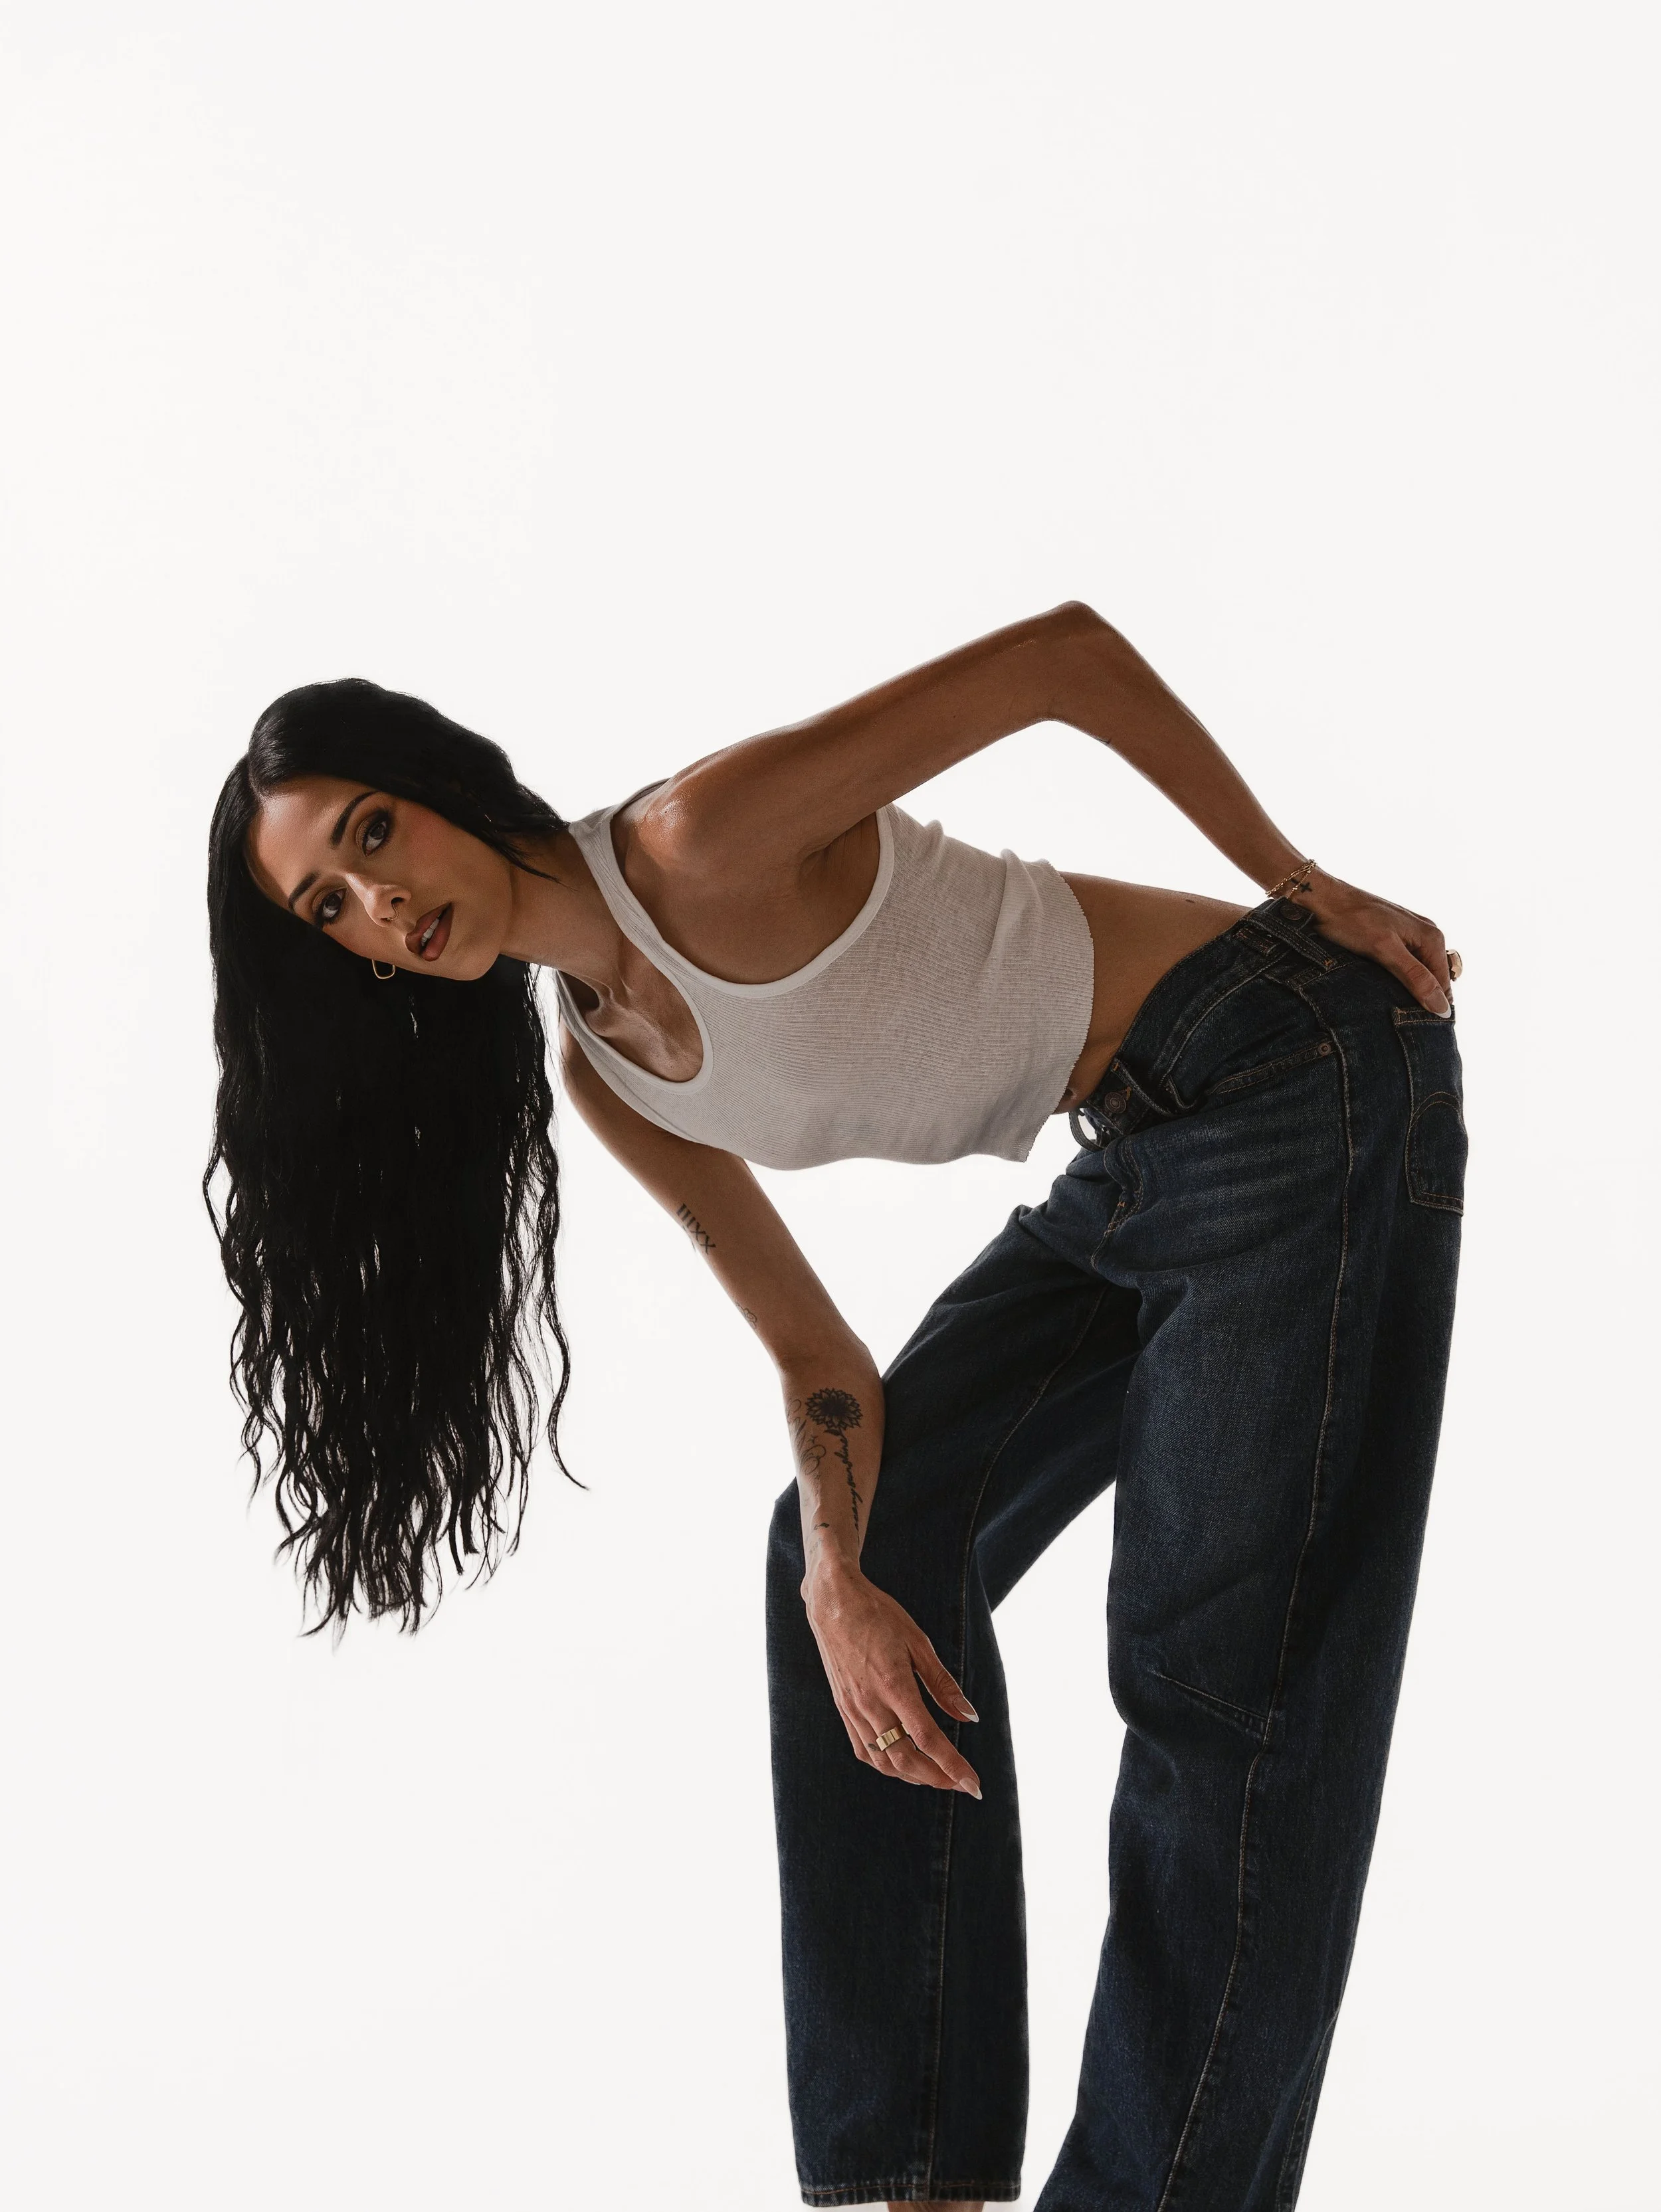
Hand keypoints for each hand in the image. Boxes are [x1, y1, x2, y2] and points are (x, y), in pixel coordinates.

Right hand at [801, 1561, 981, 1795]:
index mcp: (894, 1685)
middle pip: (906, 1758)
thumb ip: (943, 1684)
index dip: (953, 1766)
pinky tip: (900, 1762)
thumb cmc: (880, 1616)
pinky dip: (885, 1765)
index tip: (974, 1785)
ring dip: (912, 1775)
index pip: (928, 1739)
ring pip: (883, 1760)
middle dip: (937, 1778)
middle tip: (960, 1784)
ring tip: (936, 1776)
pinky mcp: (843, 1708)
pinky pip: (863, 1750)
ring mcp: (853, 1709)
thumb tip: (970, 1716)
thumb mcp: (919, 1643)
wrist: (834, 1603)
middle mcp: (871, 1704)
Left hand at [1290, 867, 1455, 1015]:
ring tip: (1389, 1005)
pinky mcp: (1394, 939)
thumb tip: (1442, 1007)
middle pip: (1435, 980)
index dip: (1433, 1006)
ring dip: (1409, 990)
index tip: (1414, 1026)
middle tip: (1398, 1018)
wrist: (1322, 899)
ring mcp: (1411, 936)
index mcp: (1432, 938)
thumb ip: (1414, 977)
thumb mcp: (1383, 950)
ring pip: (1420, 974)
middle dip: (1422, 998)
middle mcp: (1427, 935)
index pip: (1444, 984)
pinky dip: (1398, 979)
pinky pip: (1406, 966)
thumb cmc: (1351, 920)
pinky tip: (1383, 988)